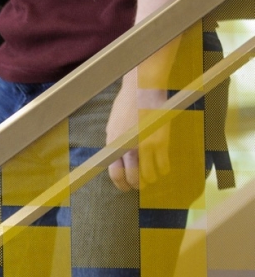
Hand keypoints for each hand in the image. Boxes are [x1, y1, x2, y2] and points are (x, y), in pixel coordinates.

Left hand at [106, 72, 171, 191]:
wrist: (143, 88)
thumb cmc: (127, 104)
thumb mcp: (113, 125)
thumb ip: (115, 144)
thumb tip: (116, 161)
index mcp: (114, 144)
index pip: (115, 174)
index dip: (121, 184)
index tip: (126, 188)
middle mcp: (128, 148)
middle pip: (133, 178)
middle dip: (137, 185)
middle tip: (141, 184)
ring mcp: (145, 146)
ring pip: (149, 176)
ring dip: (151, 179)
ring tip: (152, 176)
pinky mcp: (161, 142)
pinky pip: (163, 166)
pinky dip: (164, 170)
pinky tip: (163, 168)